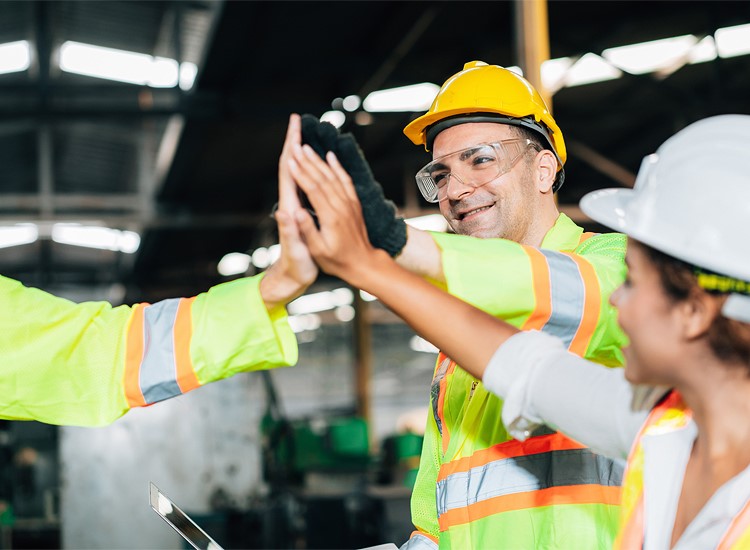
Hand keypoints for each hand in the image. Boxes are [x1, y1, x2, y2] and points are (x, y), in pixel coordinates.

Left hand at [259, 114, 317, 309]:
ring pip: (297, 172)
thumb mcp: (296, 251)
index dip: (291, 147)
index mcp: (290, 208)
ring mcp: (295, 207)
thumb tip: (286, 212)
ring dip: (300, 152)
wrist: (290, 279)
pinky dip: (309, 169)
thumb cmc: (295, 268)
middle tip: (298, 120)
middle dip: (293, 142)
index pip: (288, 170)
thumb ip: (291, 232)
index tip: (295, 127)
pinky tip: (315, 164)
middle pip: (290, 166)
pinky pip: (306, 184)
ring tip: (305, 134)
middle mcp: (290, 203)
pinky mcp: (301, 213)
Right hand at [300, 114, 406, 256]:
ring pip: (333, 176)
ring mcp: (350, 203)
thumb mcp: (318, 250)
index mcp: (331, 217)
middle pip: (322, 178)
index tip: (290, 161)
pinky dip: (338, 167)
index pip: (313, 190)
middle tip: (295, 146)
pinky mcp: (354, 203)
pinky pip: (345, 180)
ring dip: (319, 161)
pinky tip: (330, 156)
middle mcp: (341, 206)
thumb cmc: (337, 261)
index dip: (301, 174)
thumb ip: (308, 229)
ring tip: (307, 147)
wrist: (364, 263)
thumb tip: (295, 212)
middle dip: (307, 161)